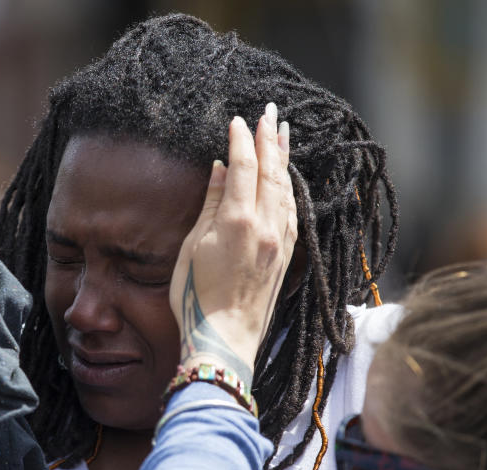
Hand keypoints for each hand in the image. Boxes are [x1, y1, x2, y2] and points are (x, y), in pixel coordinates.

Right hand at [169, 103, 296, 384]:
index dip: (242, 140)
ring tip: (284, 134)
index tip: (239, 119)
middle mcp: (267, 226)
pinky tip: (288, 178)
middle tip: (272, 112)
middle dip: (271, 138)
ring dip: (284, 159)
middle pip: (272, 171)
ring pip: (286, 189)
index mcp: (238, 221)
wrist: (225, 340)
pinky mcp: (286, 256)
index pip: (243, 167)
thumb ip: (209, 204)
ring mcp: (281, 241)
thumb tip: (220, 169)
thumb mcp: (193, 247)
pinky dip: (289, 187)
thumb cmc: (197, 298)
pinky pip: (293, 210)